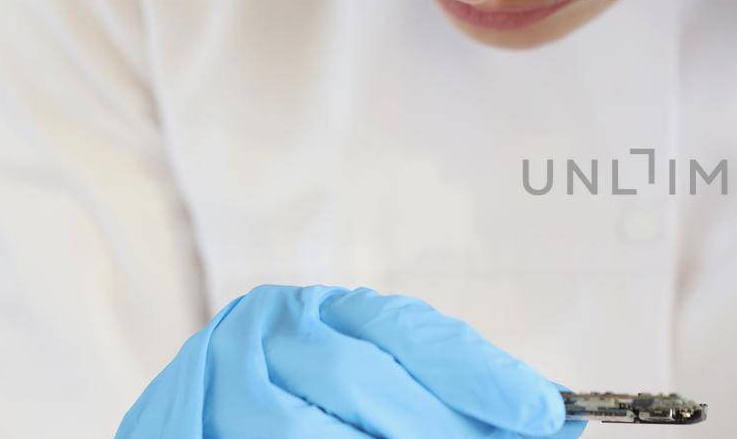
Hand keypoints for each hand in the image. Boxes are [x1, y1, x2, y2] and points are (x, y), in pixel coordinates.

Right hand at [116, 285, 581, 438]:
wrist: (205, 420)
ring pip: (303, 427)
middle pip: (360, 380)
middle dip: (435, 426)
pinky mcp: (183, 423)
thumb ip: (455, 397)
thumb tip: (553, 418)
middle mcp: (265, 330)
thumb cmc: (309, 407)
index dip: (480, 375)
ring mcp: (217, 380)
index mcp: (323, 309)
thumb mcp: (382, 386)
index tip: (545, 413)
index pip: (409, 331)